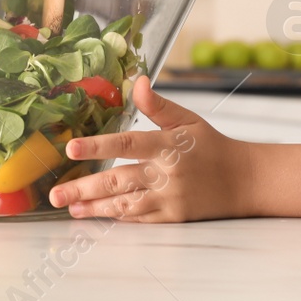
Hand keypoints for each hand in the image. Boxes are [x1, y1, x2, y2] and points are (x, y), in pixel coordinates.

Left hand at [49, 78, 253, 221]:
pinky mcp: (173, 218)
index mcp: (169, 145)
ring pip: (125, 204)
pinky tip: (96, 215)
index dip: (97, 146)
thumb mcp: (188, 120)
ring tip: (69, 207)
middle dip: (84, 187)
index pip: (127, 144)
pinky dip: (117, 217)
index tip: (71, 149)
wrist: (245, 181)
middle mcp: (167, 174)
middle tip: (56, 193)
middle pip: (119, 180)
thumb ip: (158, 105)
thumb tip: (137, 81)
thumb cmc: (212, 146)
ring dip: (94, 207)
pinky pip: (140, 219)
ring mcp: (170, 199)